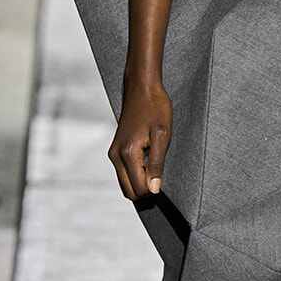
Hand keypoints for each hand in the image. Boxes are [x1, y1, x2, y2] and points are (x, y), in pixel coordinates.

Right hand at [109, 78, 171, 199]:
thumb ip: (157, 164)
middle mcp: (116, 156)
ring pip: (125, 184)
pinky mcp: (115, 150)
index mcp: (127, 153)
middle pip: (129, 191)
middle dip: (146, 190)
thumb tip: (153, 189)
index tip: (167, 179)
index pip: (139, 188)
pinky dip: (135, 175)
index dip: (154, 190)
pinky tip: (149, 165)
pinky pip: (124, 173)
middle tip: (163, 177)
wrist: (142, 88)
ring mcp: (113, 153)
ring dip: (140, 183)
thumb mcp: (162, 136)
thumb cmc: (155, 108)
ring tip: (156, 169)